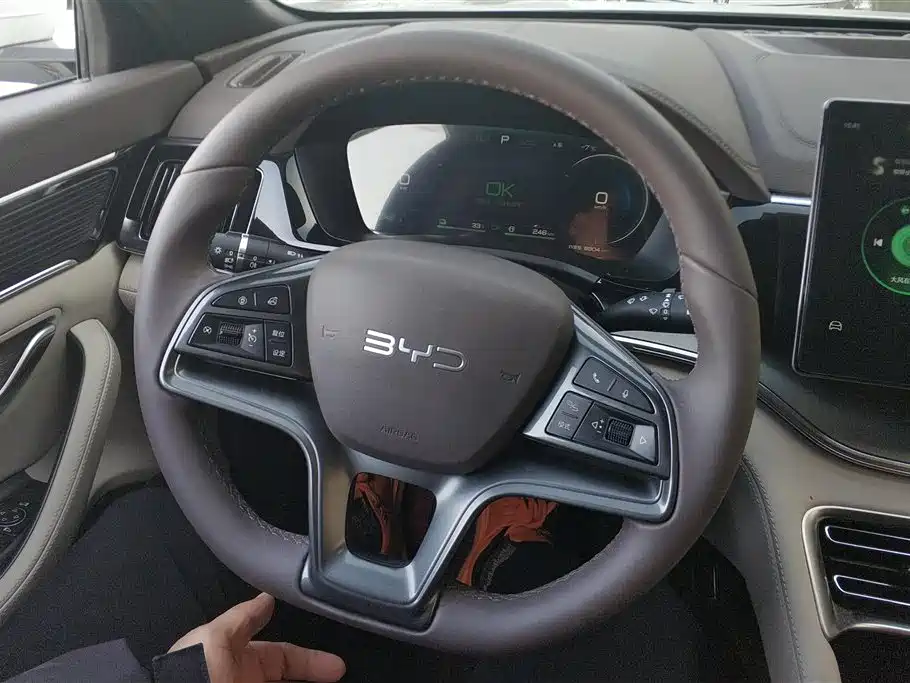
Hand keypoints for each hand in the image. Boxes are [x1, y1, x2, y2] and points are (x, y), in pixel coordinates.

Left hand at [169, 593, 345, 682]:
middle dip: (312, 678)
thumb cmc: (193, 674)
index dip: (311, 660)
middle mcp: (245, 681)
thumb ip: (243, 618)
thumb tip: (266, 597)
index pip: (283, 657)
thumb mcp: (215, 639)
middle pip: (288, 680)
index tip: (336, 667)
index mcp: (238, 660)